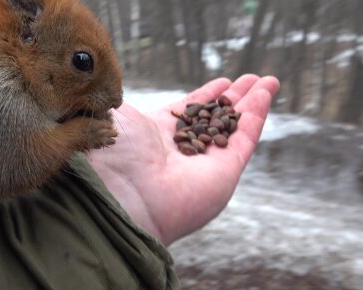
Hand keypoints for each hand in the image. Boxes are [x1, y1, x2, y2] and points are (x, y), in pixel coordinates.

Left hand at [87, 74, 279, 244]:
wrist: (119, 189)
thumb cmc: (111, 149)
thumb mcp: (114, 113)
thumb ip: (120, 95)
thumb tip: (111, 82)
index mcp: (155, 135)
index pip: (188, 112)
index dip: (206, 96)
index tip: (222, 82)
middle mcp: (182, 150)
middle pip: (216, 119)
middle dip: (234, 98)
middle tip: (253, 79)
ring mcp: (205, 162)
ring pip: (235, 127)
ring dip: (253, 103)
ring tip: (268, 81)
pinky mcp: (225, 172)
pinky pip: (245, 138)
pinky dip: (257, 115)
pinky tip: (265, 93)